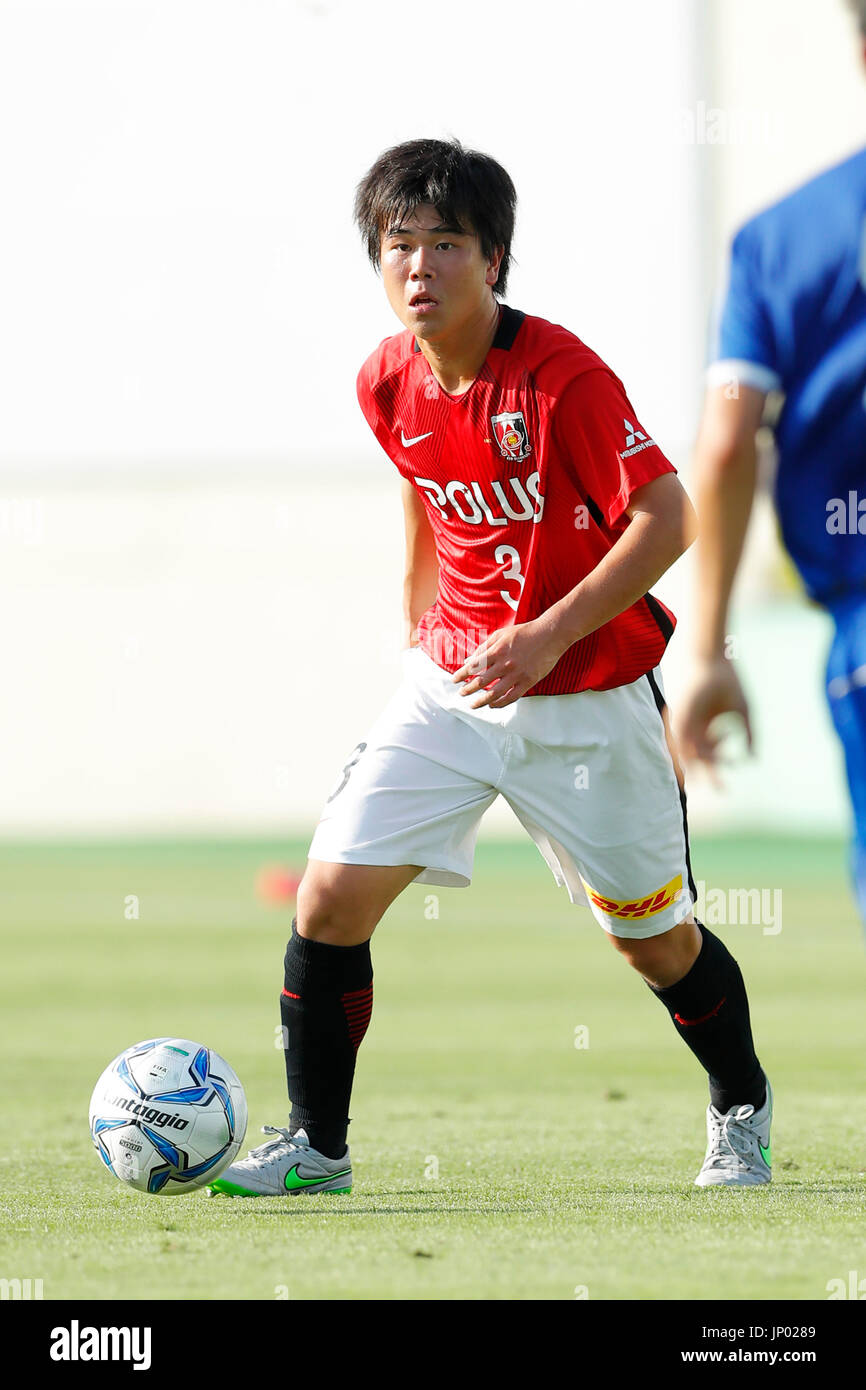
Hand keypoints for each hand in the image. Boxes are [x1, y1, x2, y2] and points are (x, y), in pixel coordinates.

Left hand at [452, 621, 565, 708]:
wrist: (550, 634)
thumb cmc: (524, 633)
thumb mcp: (500, 635)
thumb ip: (483, 648)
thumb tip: (468, 661)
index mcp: (497, 651)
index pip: (473, 666)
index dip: (461, 674)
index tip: (454, 680)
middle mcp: (505, 664)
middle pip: (481, 682)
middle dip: (468, 689)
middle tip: (461, 693)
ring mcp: (517, 674)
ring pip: (495, 693)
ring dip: (481, 701)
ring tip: (473, 704)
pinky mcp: (528, 681)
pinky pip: (512, 697)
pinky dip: (500, 703)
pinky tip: (492, 705)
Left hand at [674, 657, 752, 783]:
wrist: (711, 656)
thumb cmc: (728, 681)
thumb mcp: (743, 711)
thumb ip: (749, 735)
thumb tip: (754, 758)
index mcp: (705, 727)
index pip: (710, 753)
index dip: (723, 764)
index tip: (736, 770)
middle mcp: (692, 727)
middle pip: (698, 757)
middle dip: (710, 774)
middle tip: (722, 791)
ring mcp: (684, 721)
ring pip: (688, 751)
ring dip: (702, 765)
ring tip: (709, 778)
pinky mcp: (678, 714)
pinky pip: (681, 738)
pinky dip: (690, 751)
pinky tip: (700, 761)